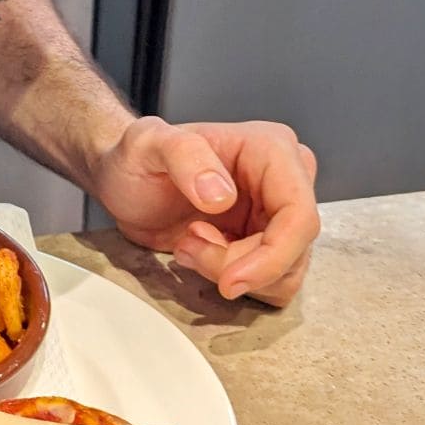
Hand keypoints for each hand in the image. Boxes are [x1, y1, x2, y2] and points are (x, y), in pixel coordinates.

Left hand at [96, 116, 319, 307]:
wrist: (125, 179)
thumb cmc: (137, 156)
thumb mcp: (146, 143)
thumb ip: (183, 156)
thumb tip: (222, 196)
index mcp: (272, 149)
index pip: (299, 215)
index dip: (272, 257)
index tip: (229, 280)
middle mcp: (285, 180)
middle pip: (292, 251)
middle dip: (238, 264)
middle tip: (188, 244)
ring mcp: (277, 214)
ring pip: (284, 273)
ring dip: (230, 272)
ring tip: (188, 243)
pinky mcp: (266, 243)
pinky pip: (269, 282)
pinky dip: (231, 279)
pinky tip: (197, 252)